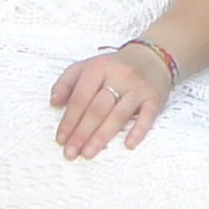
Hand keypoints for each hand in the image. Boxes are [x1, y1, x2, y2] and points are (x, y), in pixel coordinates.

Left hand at [51, 42, 172, 159]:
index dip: (68, 120)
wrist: (153, 56)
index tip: (61, 139)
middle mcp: (119, 76)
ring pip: (118, 115)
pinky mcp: (154, 97)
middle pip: (97, 109)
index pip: (80, 98)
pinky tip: (128, 144)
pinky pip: (147, 116)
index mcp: (98, 68)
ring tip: (88, 153)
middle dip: (82, 133)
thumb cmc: (115, 66)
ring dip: (102, 137)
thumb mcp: (88, 66)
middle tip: (71, 152)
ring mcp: (138, 88)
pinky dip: (138, 130)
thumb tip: (54, 103)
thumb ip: (67, 82)